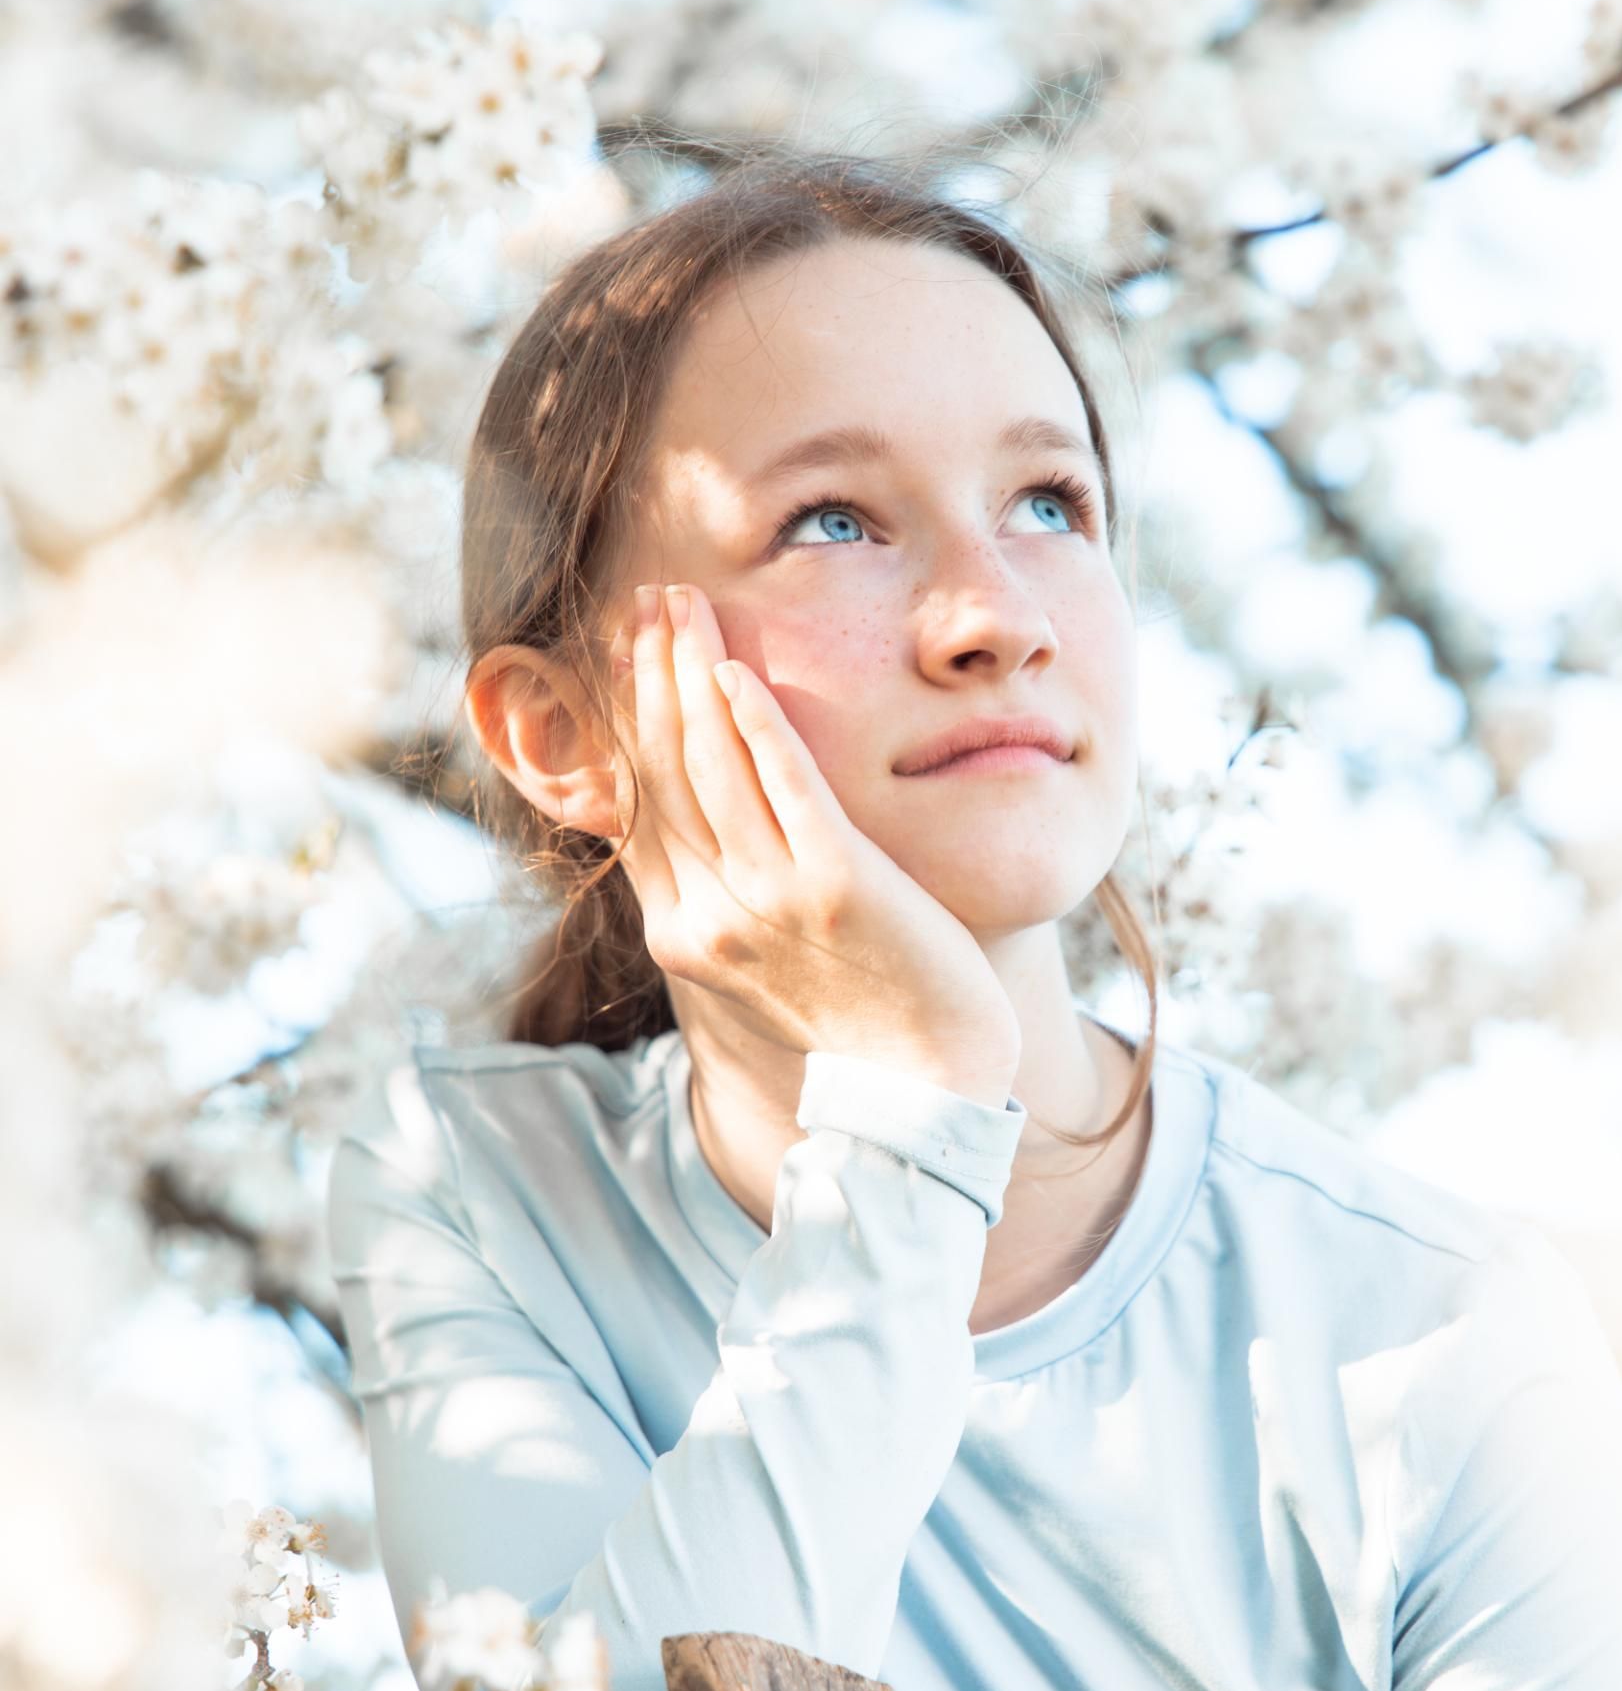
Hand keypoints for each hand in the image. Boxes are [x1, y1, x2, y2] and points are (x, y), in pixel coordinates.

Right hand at [606, 581, 1021, 1106]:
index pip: (640, 803)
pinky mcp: (838, 890)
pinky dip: (756, 727)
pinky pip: (787, 790)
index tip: (626, 650)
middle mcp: (711, 916)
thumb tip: (700, 821)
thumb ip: (727, 890)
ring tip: (680, 605)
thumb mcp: (768, 957)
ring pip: (711, 768)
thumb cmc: (862, 1019)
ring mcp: (771, 903)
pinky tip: (737, 672)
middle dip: (647, 675)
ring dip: (690, 674)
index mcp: (684, 933)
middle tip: (644, 599)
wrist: (926, 1091)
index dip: (627, 719)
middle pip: (664, 771)